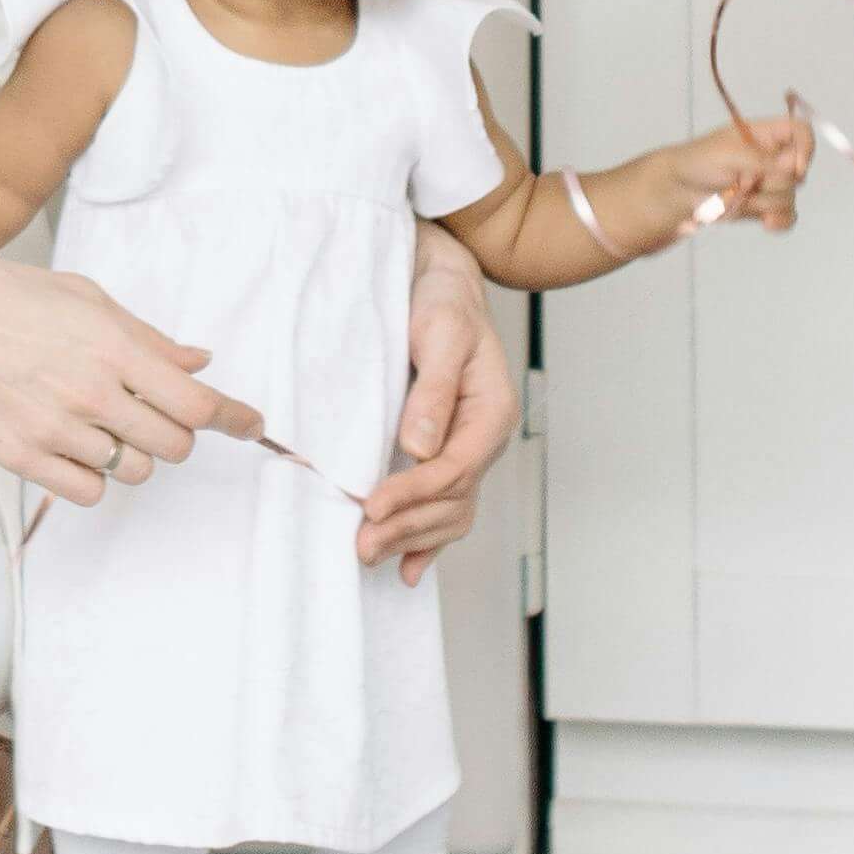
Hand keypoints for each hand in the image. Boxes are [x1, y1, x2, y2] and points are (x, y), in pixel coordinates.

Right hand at [0, 237, 256, 508]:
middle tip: (153, 414)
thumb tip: (198, 361)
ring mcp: (54, 429)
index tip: (249, 424)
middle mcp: (89, 393)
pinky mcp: (22, 457)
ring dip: (131, 453)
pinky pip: (87, 491)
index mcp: (111, 347)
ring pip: (132, 472)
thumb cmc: (7, 297)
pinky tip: (72, 442)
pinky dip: (91, 475)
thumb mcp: (86, 298)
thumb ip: (147, 337)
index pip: (195, 404)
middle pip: (173, 448)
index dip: (232, 418)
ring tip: (98, 421)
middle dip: (175, 434)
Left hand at [359, 271, 519, 574]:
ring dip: (412, 538)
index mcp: (491, 413)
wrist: (442, 287)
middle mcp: (484, 439)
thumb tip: (420, 448)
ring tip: (370, 555)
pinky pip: (445, 505)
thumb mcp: (441, 334)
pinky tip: (406, 567)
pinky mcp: (447, 453)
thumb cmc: (442, 304)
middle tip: (362, 546)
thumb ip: (434, 391)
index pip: (454, 469)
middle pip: (452, 500)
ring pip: (449, 512)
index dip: (413, 493)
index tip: (373, 507)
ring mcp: (468, 449)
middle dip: (407, 527)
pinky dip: (428, 539)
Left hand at [650, 108, 808, 238]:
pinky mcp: (765, 208)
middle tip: (743, 182)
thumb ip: (761, 161)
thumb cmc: (696, 162)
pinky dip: (779, 221)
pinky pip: (788, 217)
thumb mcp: (727, 154)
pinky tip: (766, 224)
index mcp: (764, 134)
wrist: (676, 193)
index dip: (805, 148)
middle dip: (773, 182)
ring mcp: (769, 184)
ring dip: (764, 203)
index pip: (801, 132)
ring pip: (790, 197)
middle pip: (798, 172)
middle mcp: (772, 158)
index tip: (796, 168)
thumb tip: (794, 168)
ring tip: (736, 198)